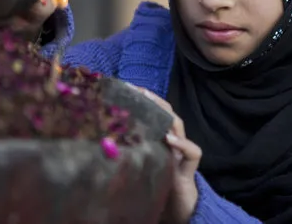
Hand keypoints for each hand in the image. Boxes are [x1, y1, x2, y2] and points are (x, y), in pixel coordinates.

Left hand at [135, 87, 201, 223]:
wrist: (176, 203)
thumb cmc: (155, 180)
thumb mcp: (138, 161)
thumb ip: (128, 149)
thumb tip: (99, 140)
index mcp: (160, 135)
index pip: (153, 110)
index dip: (142, 99)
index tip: (126, 88)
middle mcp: (173, 137)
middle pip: (166, 111)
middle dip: (153, 99)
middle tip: (138, 90)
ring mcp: (184, 148)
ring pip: (178, 123)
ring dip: (165, 113)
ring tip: (151, 104)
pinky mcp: (191, 163)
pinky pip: (191, 149)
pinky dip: (181, 143)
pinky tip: (169, 138)